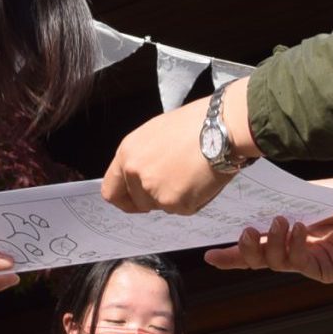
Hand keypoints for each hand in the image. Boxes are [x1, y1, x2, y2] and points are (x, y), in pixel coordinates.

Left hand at [102, 81, 257, 216]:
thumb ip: (142, 157)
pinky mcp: (177, 203)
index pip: (111, 191)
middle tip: (177, 181)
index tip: (135, 201)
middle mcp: (136, 174)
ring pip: (163, 207)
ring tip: (192, 173)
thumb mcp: (154, 134)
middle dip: (156, 197)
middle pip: (140, 203)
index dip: (125, 199)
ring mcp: (155, 191)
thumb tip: (142, 174)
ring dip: (176, 197)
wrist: (221, 128)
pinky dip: (194, 199)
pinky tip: (202, 178)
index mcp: (127, 154)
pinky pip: (183, 209)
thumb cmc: (194, 124)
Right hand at [205, 172, 332, 282]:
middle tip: (242, 234)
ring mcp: (309, 263)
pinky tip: (300, 227)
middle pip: (259, 260)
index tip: (208, 254)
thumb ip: (276, 205)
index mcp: (288, 234)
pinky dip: (294, 244)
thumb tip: (246, 208)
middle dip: (244, 251)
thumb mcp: (303, 197)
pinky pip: (299, 262)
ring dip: (271, 243)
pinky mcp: (325, 270)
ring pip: (275, 263)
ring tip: (278, 222)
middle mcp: (296, 251)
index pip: (255, 246)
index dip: (232, 253)